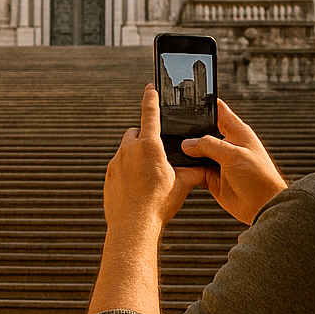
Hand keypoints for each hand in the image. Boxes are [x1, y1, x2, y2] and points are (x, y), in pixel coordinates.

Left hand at [104, 85, 202, 240]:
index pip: (150, 114)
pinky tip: (137, 186)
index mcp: (149, 146)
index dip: (151, 99)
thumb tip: (205, 166)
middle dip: (146, 139)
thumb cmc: (158, 205)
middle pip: (136, 133)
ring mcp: (116, 162)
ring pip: (126, 150)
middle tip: (158, 156)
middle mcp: (129, 150)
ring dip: (136, 156)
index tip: (150, 88)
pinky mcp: (109, 175)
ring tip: (148, 176)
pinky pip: (119, 166)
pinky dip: (127, 170)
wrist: (133, 226)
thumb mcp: (182, 185)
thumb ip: (192, 171)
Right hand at [181, 98, 287, 223]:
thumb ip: (209, 146)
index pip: (220, 112)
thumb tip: (189, 143)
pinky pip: (196, 170)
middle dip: (191, 131)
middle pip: (204, 132)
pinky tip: (182, 167)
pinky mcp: (213, 178)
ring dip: (189, 153)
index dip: (206, 104)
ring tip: (176, 149)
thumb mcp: (234, 155)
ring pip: (197, 152)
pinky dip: (189, 170)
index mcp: (238, 133)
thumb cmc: (260, 178)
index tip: (190, 99)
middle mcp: (228, 146)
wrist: (262, 206)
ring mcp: (220, 162)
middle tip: (176, 129)